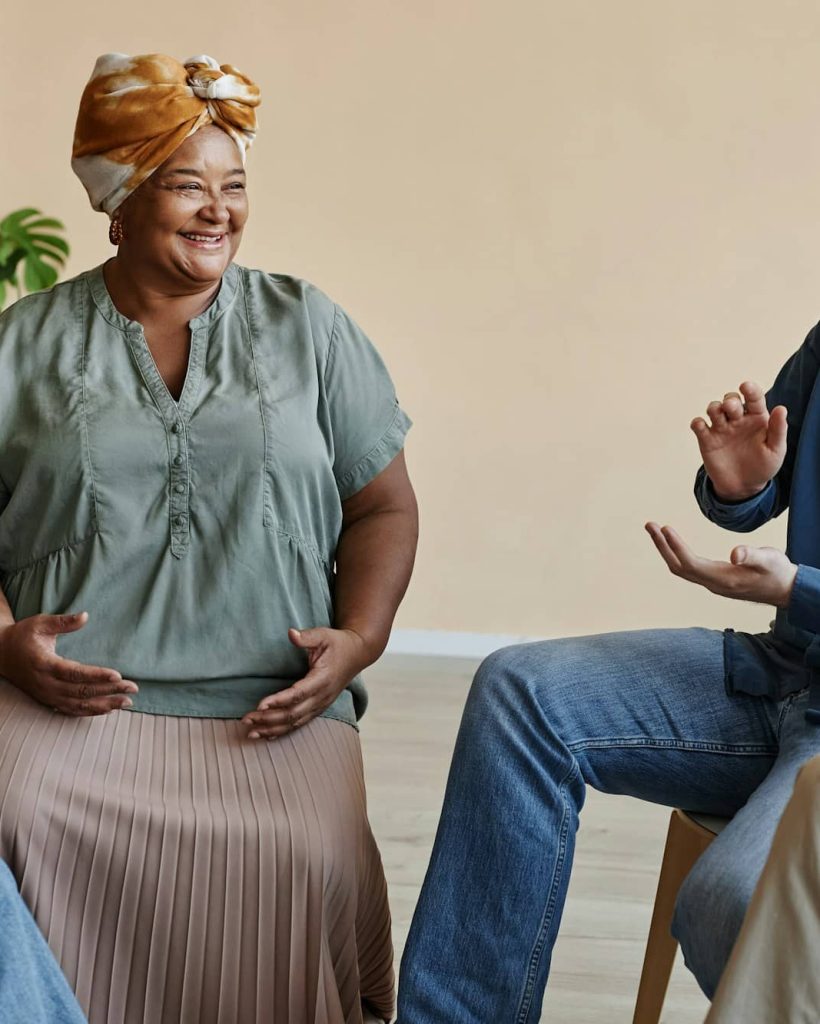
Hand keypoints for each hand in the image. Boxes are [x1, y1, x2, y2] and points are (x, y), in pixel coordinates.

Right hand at [0, 612, 137, 715]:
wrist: (1, 654)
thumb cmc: (23, 635)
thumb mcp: (40, 623)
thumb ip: (63, 621)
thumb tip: (85, 615)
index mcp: (44, 664)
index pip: (74, 673)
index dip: (96, 675)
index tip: (117, 675)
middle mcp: (46, 684)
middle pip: (81, 692)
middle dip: (109, 691)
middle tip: (133, 688)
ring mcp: (47, 695)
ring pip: (78, 705)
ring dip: (104, 705)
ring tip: (127, 702)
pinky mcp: (48, 700)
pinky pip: (71, 710)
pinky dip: (91, 711)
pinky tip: (109, 709)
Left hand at [242, 627, 369, 739]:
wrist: (357, 654)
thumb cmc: (338, 644)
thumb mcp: (324, 635)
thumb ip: (307, 636)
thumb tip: (291, 633)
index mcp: (322, 679)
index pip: (298, 694)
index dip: (278, 701)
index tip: (260, 704)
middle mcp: (322, 697)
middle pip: (293, 713)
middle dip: (269, 718)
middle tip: (247, 719)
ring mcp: (321, 705)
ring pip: (295, 723)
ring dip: (272, 729)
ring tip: (251, 732)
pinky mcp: (318, 709)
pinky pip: (299, 724)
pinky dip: (282, 731)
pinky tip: (267, 735)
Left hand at [645, 522, 797, 607]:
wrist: (786, 590)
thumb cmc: (778, 573)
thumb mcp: (770, 560)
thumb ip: (752, 555)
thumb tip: (734, 554)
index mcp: (723, 580)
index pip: (691, 563)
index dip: (676, 547)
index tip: (664, 528)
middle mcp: (713, 584)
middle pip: (679, 567)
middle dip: (662, 546)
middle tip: (649, 524)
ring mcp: (712, 584)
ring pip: (681, 568)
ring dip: (666, 549)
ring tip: (655, 529)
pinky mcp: (714, 580)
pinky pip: (688, 568)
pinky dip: (676, 554)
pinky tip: (672, 543)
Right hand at [692, 381, 786, 500]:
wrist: (743, 487)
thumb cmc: (763, 466)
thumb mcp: (775, 450)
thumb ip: (778, 430)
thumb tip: (781, 408)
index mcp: (756, 418)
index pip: (753, 398)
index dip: (750, 389)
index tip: (745, 386)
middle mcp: (737, 420)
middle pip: (730, 400)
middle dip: (729, 400)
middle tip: (731, 409)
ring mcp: (721, 429)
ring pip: (713, 408)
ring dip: (714, 408)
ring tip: (718, 416)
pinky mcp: (707, 440)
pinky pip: (698, 426)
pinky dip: (697, 423)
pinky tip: (701, 426)